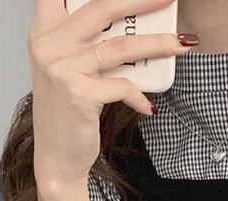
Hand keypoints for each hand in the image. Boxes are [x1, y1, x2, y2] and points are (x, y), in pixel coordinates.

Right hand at [28, 0, 197, 184]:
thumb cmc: (68, 114)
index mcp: (45, 34)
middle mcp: (49, 46)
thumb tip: (133, 28)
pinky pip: (124, 86)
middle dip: (141, 1)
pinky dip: (140, 97)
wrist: (58, 157)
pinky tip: (149, 108)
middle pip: (101, 7)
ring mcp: (62, 69)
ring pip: (121, 47)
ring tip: (182, 44)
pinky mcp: (80, 94)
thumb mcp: (68, 71)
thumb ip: (87, 45)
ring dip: (158, 44)